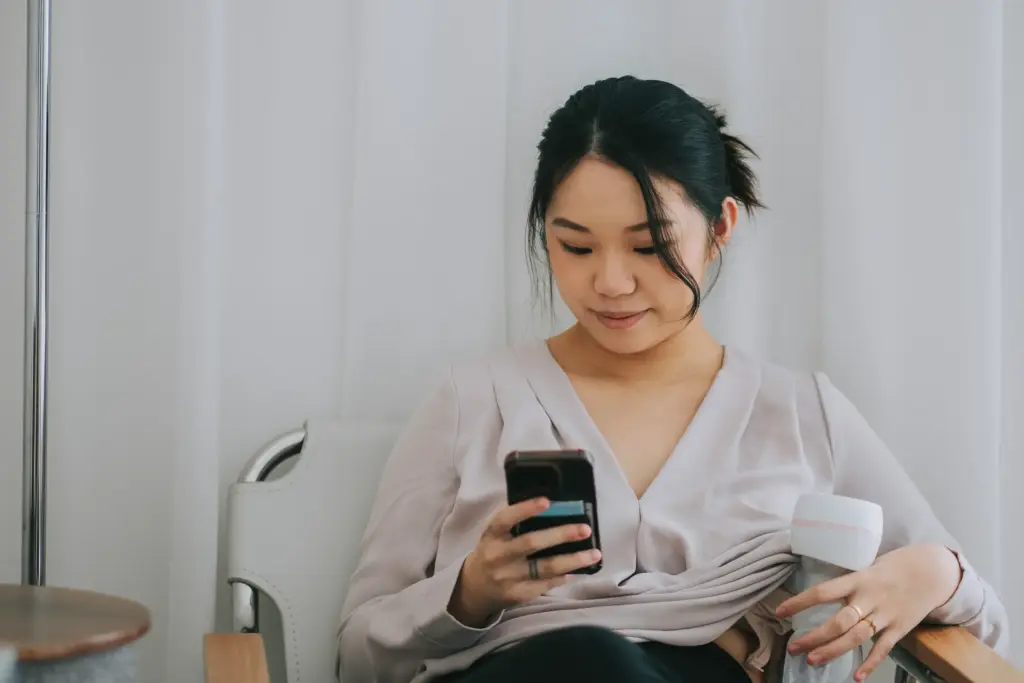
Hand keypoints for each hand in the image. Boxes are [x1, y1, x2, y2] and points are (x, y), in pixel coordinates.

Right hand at [448, 497, 601, 626]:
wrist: (474, 588)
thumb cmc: (492, 551)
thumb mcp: (494, 534)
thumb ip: (513, 521)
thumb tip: (552, 506)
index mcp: (491, 535)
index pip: (505, 519)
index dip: (525, 509)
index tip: (547, 501)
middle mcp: (498, 556)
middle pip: (531, 543)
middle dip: (560, 535)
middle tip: (585, 529)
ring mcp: (508, 577)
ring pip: (544, 568)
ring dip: (572, 560)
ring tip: (594, 554)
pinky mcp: (517, 594)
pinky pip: (545, 585)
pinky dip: (563, 576)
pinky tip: (577, 570)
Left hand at [775, 543, 961, 681]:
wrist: (932, 571)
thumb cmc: (893, 566)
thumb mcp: (867, 565)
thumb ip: (848, 581)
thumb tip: (821, 592)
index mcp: (858, 578)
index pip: (823, 591)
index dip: (800, 602)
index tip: (780, 611)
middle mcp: (870, 598)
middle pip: (838, 621)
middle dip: (814, 636)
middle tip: (793, 647)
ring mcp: (886, 615)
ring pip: (856, 637)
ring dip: (833, 651)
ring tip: (812, 660)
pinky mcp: (901, 628)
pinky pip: (883, 648)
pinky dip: (870, 663)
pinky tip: (856, 676)